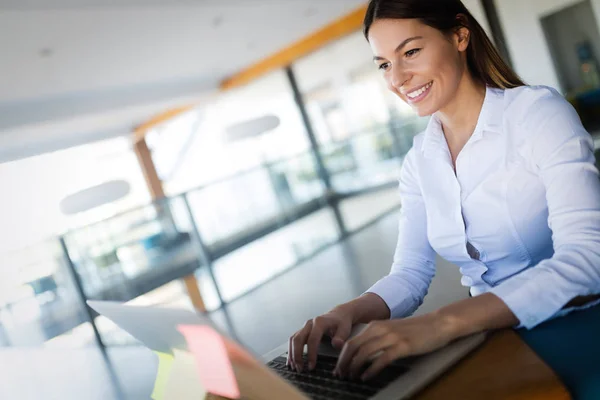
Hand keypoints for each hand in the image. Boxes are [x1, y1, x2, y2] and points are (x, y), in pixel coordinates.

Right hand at [287, 307, 352, 371]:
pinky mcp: (303, 330)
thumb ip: (341, 337)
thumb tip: (336, 345)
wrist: (338, 314)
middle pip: (298, 339)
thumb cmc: (341, 322)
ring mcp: (305, 326)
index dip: (311, 354)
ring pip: (293, 339)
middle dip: (297, 355)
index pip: (312, 339)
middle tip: (300, 369)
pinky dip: (291, 350)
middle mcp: (309, 323)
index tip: (311, 366)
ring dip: (292, 354)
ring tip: (294, 367)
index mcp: (320, 322)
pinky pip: (293, 340)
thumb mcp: (345, 329)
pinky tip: (291, 361)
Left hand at [333, 312, 454, 380]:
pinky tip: (366, 377)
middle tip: (341, 375)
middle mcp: (380, 329)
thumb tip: (362, 352)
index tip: (339, 367)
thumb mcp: (391, 329)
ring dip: (355, 367)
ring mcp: (391, 337)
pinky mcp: (402, 346)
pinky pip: (381, 359)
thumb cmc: (415, 329)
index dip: (342, 356)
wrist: (437, 324)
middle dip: (344, 362)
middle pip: (353, 346)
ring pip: (364, 353)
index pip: (352, 341)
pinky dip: (371, 370)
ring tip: (352, 377)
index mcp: (376, 325)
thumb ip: (377, 337)